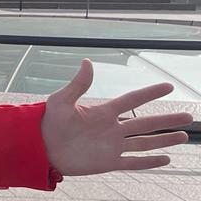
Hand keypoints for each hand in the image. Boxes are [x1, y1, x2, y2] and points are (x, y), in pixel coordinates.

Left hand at [42, 58, 193, 175]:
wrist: (39, 146)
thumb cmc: (47, 122)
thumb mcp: (61, 100)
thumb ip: (77, 84)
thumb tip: (87, 62)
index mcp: (102, 112)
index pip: (131, 100)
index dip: (149, 93)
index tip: (168, 86)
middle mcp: (111, 128)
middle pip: (145, 123)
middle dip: (167, 119)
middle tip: (189, 115)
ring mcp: (112, 146)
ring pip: (144, 143)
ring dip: (164, 140)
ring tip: (184, 135)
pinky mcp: (108, 162)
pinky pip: (133, 162)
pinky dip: (150, 162)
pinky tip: (166, 159)